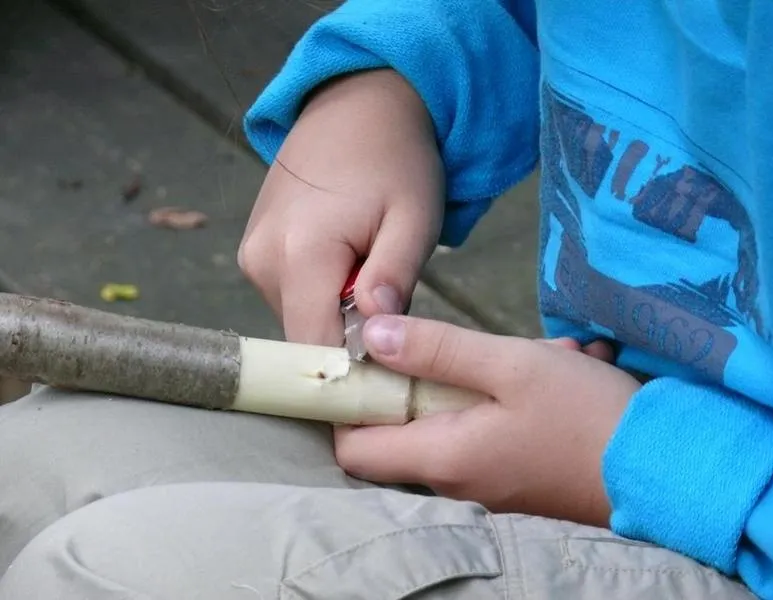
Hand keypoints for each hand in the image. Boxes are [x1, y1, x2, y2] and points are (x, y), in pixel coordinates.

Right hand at [238, 69, 443, 345]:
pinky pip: (289, 295)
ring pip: (297, 317)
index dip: (351, 371)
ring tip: (369, 274)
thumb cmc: (395, 160)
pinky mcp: (254, 249)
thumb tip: (375, 333)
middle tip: (390, 310)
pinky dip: (321, 295)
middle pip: (304, 336)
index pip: (315, 346)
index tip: (386, 377)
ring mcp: (252, 254)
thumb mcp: (414, 217)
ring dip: (335, 314)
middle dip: (348, 338)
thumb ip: (394, 276)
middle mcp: (262, 259)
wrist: (356, 106)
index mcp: (301, 253)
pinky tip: (348, 264)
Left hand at [334, 315, 640, 526]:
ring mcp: (487, 480)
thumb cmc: (585, 415)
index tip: (363, 357)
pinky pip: (490, 426)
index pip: (353, 447)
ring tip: (542, 355)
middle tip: (476, 346)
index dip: (346, 402)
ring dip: (483, 377)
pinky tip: (559, 369)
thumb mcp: (508, 365)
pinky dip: (509, 394)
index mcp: (442, 456)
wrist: (668, 467)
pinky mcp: (515, 472)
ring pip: (456, 415)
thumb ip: (435, 349)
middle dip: (431, 375)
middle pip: (405, 425)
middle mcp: (455, 479)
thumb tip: (369, 336)